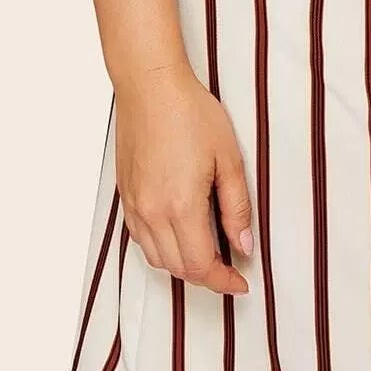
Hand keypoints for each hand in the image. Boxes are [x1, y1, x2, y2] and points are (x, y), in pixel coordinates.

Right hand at [114, 63, 253, 294]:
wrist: (150, 87)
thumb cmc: (192, 114)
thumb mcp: (229, 158)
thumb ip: (237, 207)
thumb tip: (244, 246)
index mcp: (181, 206)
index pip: (201, 265)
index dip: (224, 281)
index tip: (242, 283)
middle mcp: (152, 213)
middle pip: (178, 268)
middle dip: (207, 276)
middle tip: (232, 267)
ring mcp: (135, 206)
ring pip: (157, 259)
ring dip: (183, 265)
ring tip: (210, 252)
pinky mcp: (126, 196)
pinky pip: (142, 240)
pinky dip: (162, 249)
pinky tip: (181, 234)